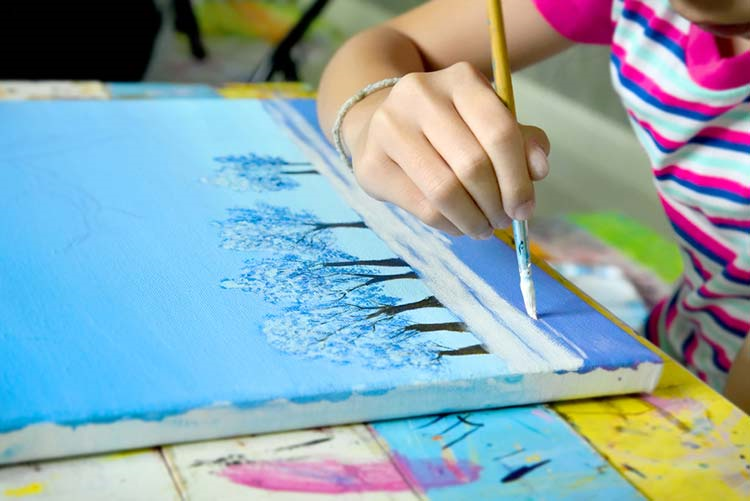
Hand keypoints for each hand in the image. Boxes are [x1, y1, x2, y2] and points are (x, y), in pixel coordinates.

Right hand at [348, 62, 549, 238]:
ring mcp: (389, 127)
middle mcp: (420, 94)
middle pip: (472, 164)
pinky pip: (422, 207)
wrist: (380, 123)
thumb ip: (521, 141)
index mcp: (460, 79)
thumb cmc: (447, 128)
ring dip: (473, 219)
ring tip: (483, 227)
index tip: (525, 209)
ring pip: (445, 190)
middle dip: (496, 203)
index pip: (499, 132)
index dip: (517, 178)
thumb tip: (539, 170)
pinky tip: (458, 225)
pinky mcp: (371, 162)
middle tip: (503, 221)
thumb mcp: (488, 123)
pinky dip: (449, 225)